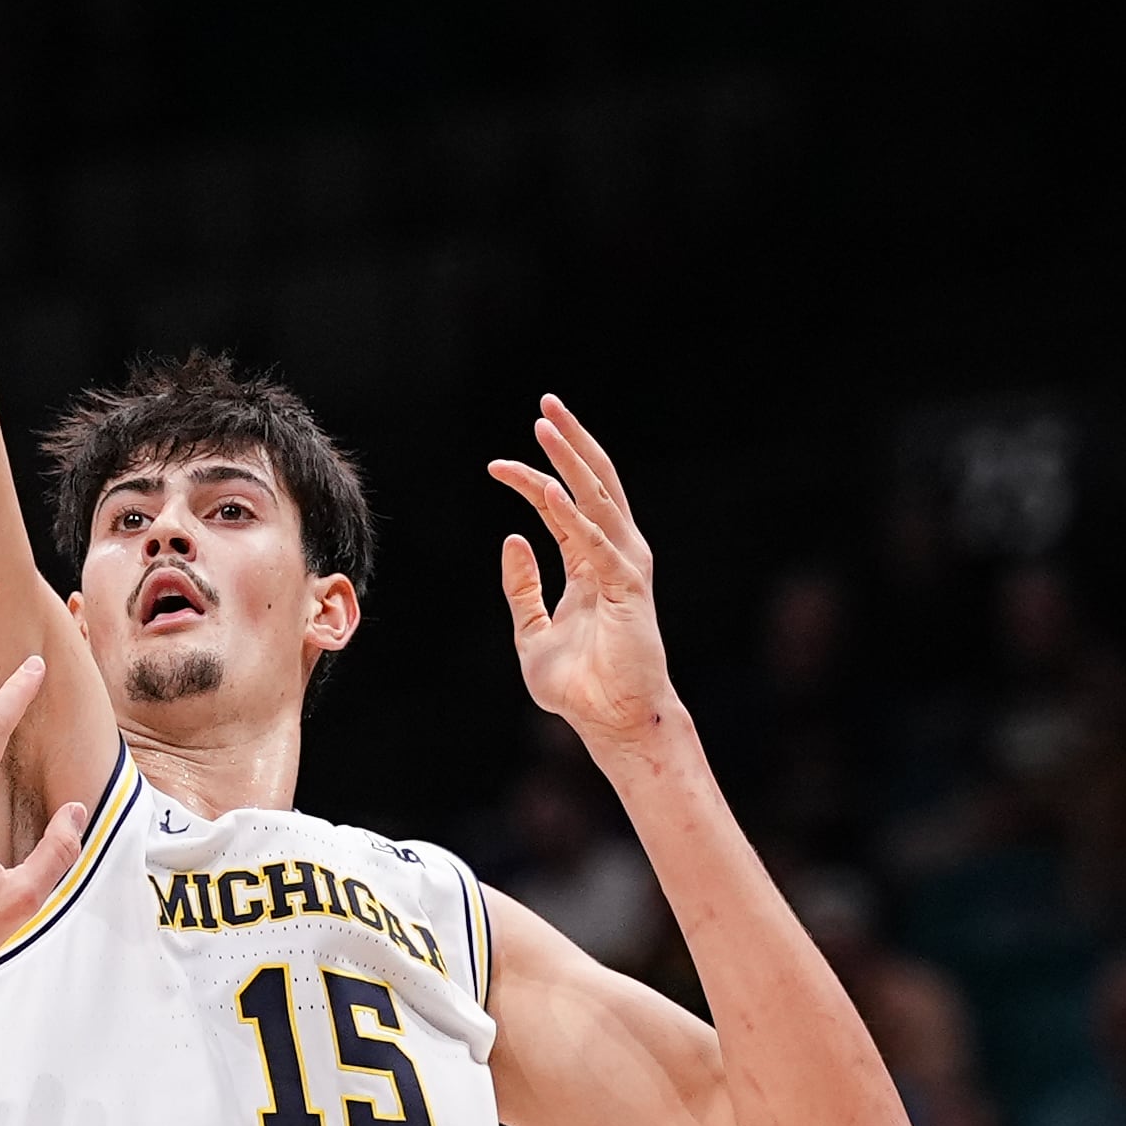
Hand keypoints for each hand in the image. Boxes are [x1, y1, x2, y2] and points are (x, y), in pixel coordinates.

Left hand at [494, 395, 681, 756]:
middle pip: (593, 484)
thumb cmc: (579, 685)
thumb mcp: (532, 633)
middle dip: (570, 441)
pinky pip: (594, 542)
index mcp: (591, 565)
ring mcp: (624, 568)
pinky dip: (571, 515)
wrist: (612, 722)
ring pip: (599, 499)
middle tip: (546, 403)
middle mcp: (613, 557)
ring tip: (547, 425)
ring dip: (572, 460)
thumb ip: (521, 588)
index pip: (564, 506)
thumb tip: (511, 540)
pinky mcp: (626, 588)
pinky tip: (546, 490)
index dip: (536, 476)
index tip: (498, 463)